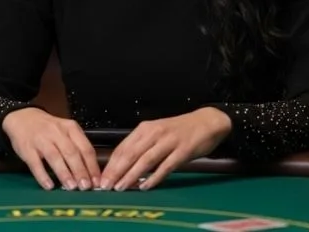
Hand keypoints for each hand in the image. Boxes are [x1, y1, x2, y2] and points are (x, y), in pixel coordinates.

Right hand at [2, 107, 100, 190]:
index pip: (85, 148)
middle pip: (71, 152)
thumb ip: (77, 148)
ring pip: (55, 157)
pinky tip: (49, 186)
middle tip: (85, 186)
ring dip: (64, 173)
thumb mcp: (66, 131)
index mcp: (70, 128)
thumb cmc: (49, 129)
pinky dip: (42, 175)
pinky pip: (35, 163)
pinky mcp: (27, 148)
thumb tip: (91, 173)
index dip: (92, 166)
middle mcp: (57, 132)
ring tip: (71, 187)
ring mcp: (41, 140)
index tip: (97, 181)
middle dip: (80, 171)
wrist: (23, 118)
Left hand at [100, 107, 231, 190]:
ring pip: (146, 160)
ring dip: (132, 175)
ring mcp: (169, 141)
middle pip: (131, 154)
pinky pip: (166, 166)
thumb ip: (142, 146)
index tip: (102, 177)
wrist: (206, 121)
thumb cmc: (179, 129)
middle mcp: (155, 133)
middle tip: (106, 185)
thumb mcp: (157, 132)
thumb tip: (123, 165)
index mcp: (145, 128)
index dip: (111, 164)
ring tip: (121, 187)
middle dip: (116, 171)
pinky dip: (154, 177)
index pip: (123, 147)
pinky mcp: (182, 150)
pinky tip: (146, 186)